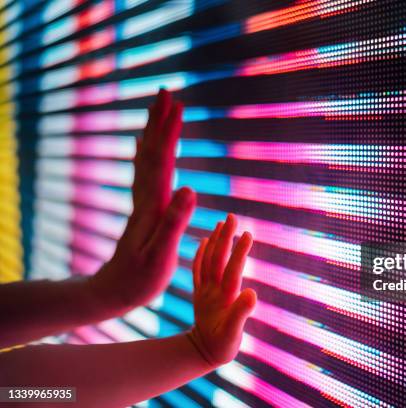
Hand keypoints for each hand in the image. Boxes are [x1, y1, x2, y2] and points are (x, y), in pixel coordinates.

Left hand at [89, 89, 195, 312]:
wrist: (113, 291)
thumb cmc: (140, 279)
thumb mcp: (160, 255)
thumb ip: (174, 221)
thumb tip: (189, 187)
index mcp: (153, 206)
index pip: (162, 161)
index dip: (169, 133)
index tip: (177, 106)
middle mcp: (145, 198)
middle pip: (152, 152)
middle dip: (159, 122)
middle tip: (166, 93)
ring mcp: (143, 203)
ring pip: (147, 159)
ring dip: (154, 132)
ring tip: (159, 110)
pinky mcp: (144, 210)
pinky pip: (144, 173)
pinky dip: (146, 153)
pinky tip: (145, 145)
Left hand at [187, 214, 256, 366]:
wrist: (199, 353)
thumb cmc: (221, 346)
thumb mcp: (233, 335)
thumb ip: (241, 314)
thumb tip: (252, 293)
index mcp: (222, 299)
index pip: (232, 271)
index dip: (240, 252)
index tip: (248, 233)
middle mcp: (211, 290)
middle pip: (218, 259)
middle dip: (226, 237)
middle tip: (232, 216)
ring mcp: (204, 289)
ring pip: (208, 260)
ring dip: (215, 240)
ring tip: (222, 222)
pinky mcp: (200, 291)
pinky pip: (198, 268)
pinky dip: (201, 253)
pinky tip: (206, 240)